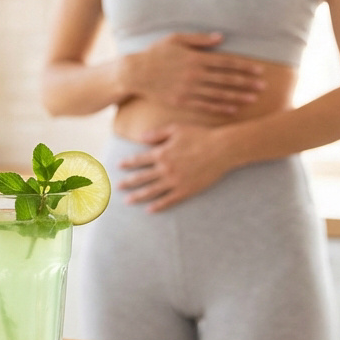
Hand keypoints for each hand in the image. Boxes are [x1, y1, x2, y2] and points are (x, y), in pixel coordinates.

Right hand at [117, 32, 265, 114]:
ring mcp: (188, 89)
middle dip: (246, 83)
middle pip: (226, 79)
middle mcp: (194, 74)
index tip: (259, 70)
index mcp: (195, 58)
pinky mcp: (181, 101)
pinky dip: (220, 107)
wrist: (134, 73)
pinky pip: (205, 105)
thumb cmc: (155, 53)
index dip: (244, 67)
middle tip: (263, 86)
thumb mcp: (175, 39)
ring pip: (218, 94)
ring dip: (237, 96)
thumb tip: (221, 37)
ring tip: (253, 99)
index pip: (226, 62)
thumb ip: (199, 39)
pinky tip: (233, 109)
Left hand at [118, 124, 232, 211]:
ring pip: (152, 191)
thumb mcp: (176, 129)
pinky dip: (158, 206)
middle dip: (128, 182)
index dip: (127, 163)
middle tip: (117, 187)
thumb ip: (157, 134)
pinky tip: (149, 210)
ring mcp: (175, 181)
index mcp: (161, 153)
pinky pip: (169, 200)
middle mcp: (165, 169)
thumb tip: (140, 138)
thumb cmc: (200, 136)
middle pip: (141, 178)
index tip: (118, 166)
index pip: (138, 160)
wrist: (222, 149)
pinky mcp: (186, 190)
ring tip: (128, 201)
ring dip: (138, 196)